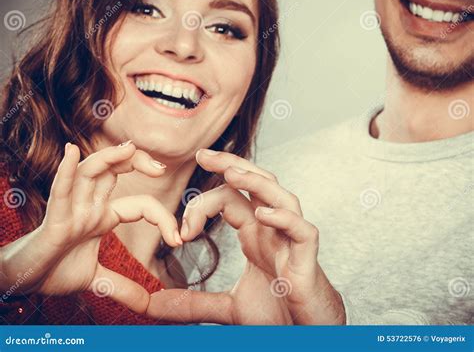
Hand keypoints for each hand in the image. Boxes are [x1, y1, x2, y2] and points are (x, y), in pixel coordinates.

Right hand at [0, 141, 180, 314]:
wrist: (23, 281)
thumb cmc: (55, 270)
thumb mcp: (97, 281)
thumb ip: (122, 287)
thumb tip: (147, 303)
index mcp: (103, 217)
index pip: (140, 205)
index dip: (162, 217)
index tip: (178, 240)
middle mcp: (89, 207)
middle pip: (114, 173)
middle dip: (137, 162)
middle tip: (161, 168)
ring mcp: (71, 210)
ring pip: (89, 174)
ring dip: (109, 159)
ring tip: (128, 148)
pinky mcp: (53, 221)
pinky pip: (59, 192)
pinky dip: (65, 172)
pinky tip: (72, 153)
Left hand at [145, 150, 344, 323]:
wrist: (309, 333)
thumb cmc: (278, 313)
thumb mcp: (228, 308)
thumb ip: (193, 303)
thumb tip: (154, 306)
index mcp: (254, 234)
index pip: (230, 199)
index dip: (203, 206)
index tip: (182, 233)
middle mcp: (272, 229)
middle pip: (257, 183)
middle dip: (231, 165)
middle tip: (202, 153)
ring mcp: (291, 241)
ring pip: (280, 197)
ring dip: (256, 182)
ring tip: (231, 173)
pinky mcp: (307, 258)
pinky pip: (301, 230)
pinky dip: (283, 219)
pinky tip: (263, 215)